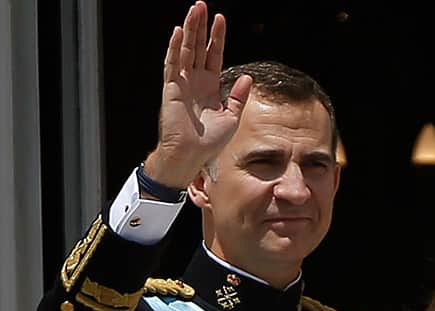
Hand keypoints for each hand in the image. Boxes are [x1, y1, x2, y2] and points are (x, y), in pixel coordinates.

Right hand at [143, 1, 252, 187]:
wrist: (191, 156)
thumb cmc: (209, 142)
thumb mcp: (232, 118)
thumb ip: (239, 97)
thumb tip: (248, 78)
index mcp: (210, 87)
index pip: (213, 55)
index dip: (217, 38)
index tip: (221, 19)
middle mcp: (194, 81)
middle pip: (198, 47)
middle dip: (200, 26)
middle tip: (202, 5)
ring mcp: (181, 83)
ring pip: (185, 50)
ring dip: (188, 30)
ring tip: (193, 10)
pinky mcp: (171, 89)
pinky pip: (172, 65)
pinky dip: (174, 48)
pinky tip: (177, 32)